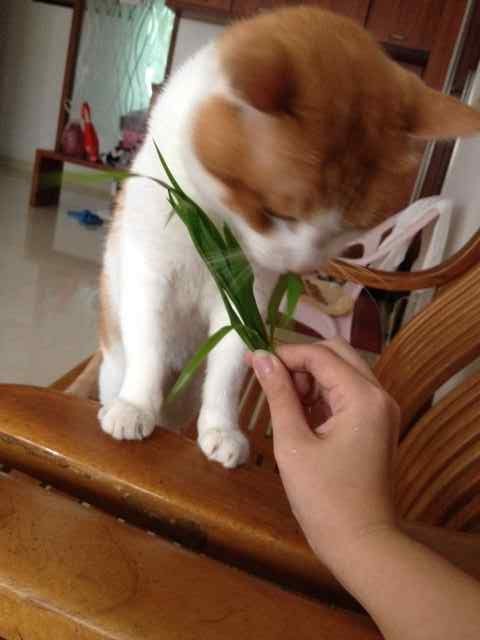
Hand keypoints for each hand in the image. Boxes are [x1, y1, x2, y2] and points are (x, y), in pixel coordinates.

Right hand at [248, 338, 399, 569]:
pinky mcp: (377, 423)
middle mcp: (379, 395)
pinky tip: (300, 413)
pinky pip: (347, 393)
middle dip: (300, 362)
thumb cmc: (324, 499)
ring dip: (311, 377)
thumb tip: (260, 358)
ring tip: (284, 403)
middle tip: (270, 383)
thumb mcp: (292, 443)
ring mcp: (381, 409)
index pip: (319, 355)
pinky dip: (323, 395)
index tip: (252, 362)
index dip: (284, 354)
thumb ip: (278, 394)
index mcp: (362, 396)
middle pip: (336, 354)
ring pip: (342, 371)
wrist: (361, 544)